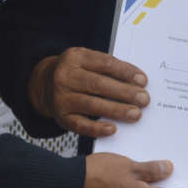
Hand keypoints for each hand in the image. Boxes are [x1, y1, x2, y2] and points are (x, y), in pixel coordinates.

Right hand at [29, 48, 149, 137]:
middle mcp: (65, 77)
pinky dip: (97, 128)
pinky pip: (80, 125)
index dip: (125, 72)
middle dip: (124, 92)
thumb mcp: (87, 60)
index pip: (105, 64)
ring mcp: (61, 98)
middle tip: (144, 99)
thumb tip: (137, 80)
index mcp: (76, 57)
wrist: (44, 84)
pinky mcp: (61, 117)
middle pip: (99, 85)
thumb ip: (108, 67)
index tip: (143, 81)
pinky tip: (112, 129)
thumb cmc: (75, 71)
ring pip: (92, 105)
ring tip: (135, 114)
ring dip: (116, 110)